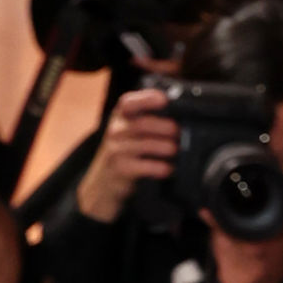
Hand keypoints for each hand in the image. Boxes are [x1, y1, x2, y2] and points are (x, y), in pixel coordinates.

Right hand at [77, 83, 177, 225]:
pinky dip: (160, 167)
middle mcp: (115, 131)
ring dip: (166, 147)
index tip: (165, 100)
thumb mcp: (127, 132)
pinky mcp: (121, 169)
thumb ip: (145, 119)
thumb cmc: (123, 153)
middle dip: (165, 127)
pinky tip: (169, 169)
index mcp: (119, 117)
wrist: (103, 183)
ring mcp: (116, 150)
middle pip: (142, 124)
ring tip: (177, 150)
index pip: (129, 102)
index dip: (147, 99)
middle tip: (179, 132)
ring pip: (146, 145)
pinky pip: (145, 166)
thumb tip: (179, 115)